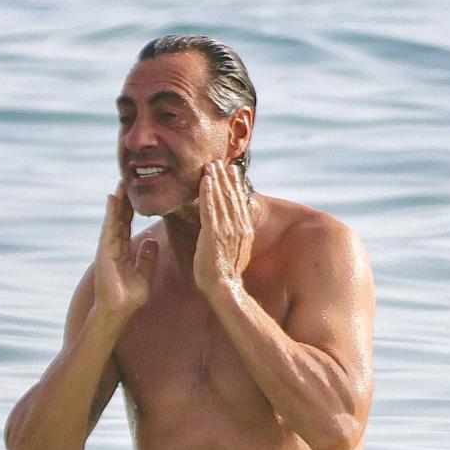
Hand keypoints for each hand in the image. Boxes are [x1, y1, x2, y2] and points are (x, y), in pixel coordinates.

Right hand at [94, 180, 157, 319]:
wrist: (119, 312)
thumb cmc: (130, 298)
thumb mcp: (144, 275)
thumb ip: (147, 258)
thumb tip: (151, 241)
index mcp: (123, 251)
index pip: (127, 224)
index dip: (131, 208)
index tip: (135, 192)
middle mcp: (114, 246)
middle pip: (120, 218)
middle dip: (123, 200)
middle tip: (127, 179)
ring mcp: (108, 248)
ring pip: (114, 219)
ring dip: (117, 201)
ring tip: (120, 183)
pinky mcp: (105, 251)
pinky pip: (109, 228)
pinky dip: (111, 213)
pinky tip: (113, 199)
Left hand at [194, 161, 254, 294]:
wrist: (223, 288)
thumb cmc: (225, 273)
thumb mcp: (235, 250)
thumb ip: (235, 237)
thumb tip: (236, 229)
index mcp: (244, 230)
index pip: (239, 202)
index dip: (235, 185)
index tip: (232, 170)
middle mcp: (238, 226)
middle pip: (232, 196)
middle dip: (225, 178)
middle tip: (219, 161)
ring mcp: (226, 229)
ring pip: (221, 198)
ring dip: (216, 180)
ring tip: (211, 165)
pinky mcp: (213, 233)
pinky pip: (210, 208)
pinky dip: (208, 192)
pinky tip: (205, 180)